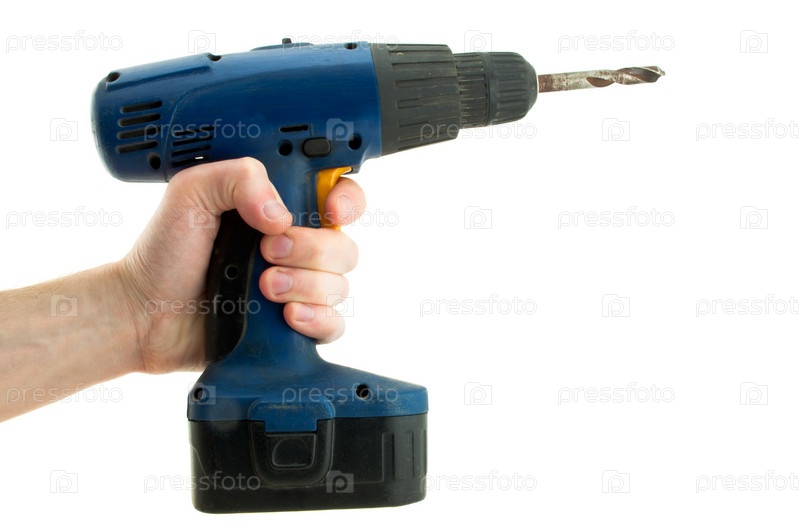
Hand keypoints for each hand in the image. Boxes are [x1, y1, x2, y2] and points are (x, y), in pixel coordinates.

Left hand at [116, 157, 363, 373]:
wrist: (145, 312)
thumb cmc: (165, 251)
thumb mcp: (192, 192)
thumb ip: (238, 178)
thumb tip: (282, 215)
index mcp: (280, 210)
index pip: (340, 197)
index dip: (348, 202)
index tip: (330, 211)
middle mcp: (296, 248)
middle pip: (344, 245)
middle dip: (312, 249)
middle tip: (268, 250)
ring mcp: (297, 288)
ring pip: (340, 285)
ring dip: (306, 285)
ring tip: (264, 287)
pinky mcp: (294, 327)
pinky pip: (333, 325)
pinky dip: (316, 320)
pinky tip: (287, 316)